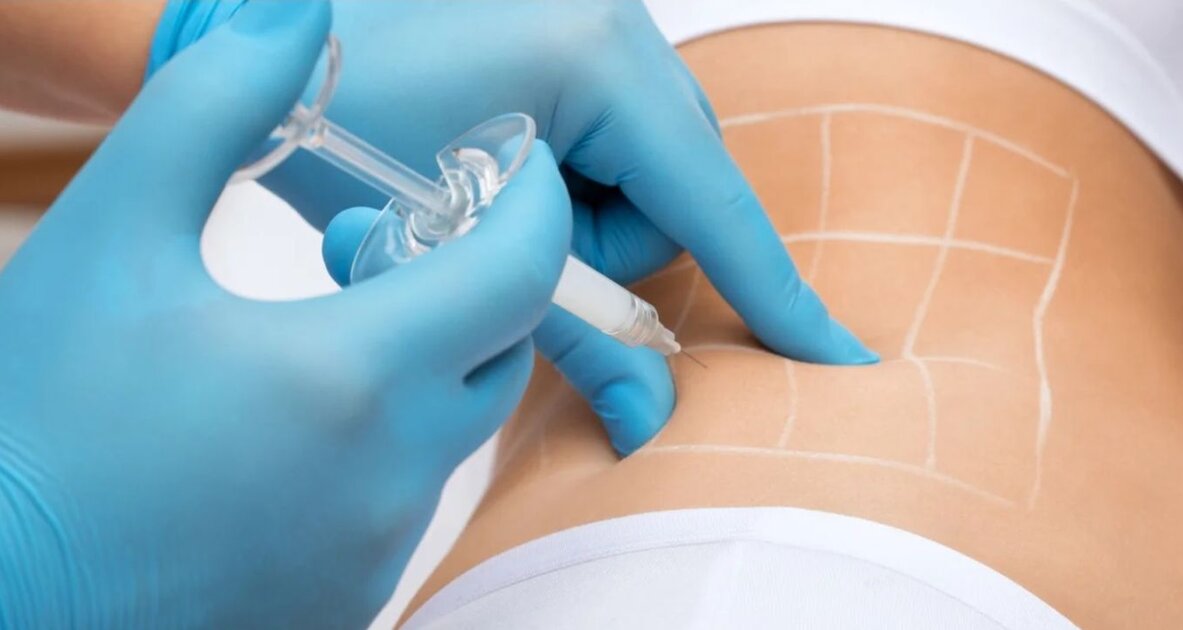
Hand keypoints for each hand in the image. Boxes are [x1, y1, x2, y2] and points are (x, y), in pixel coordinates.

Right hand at [0, 3, 568, 626]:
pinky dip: (382, 443)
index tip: (512, 167)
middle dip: (468, 284)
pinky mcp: (348, 600)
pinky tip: (293, 426)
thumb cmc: (38, 413)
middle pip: (500, 351)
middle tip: (373, 250)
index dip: (531, 205)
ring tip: (312, 338)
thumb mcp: (113, 232)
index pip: (520, 273)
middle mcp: (390, 478)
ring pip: (453, 429)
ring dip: (419, 365)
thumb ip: (214, 106)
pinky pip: (405, 499)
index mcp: (353, 376)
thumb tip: (298, 16)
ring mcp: (375, 551)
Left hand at [150, 0, 878, 455]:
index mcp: (590, 56)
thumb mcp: (451, 238)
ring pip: (651, 162)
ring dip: (594, 209)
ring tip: (490, 197)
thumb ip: (565, 325)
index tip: (834, 355)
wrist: (256, 21)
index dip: (772, 291)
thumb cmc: (329, 123)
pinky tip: (513, 164)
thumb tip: (649, 418)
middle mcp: (611, 21)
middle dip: (619, 244)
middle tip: (523, 251)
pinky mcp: (570, 23)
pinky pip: (618, 125)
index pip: (709, 201)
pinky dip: (581, 172)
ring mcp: (594, 14)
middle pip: (684, 186)